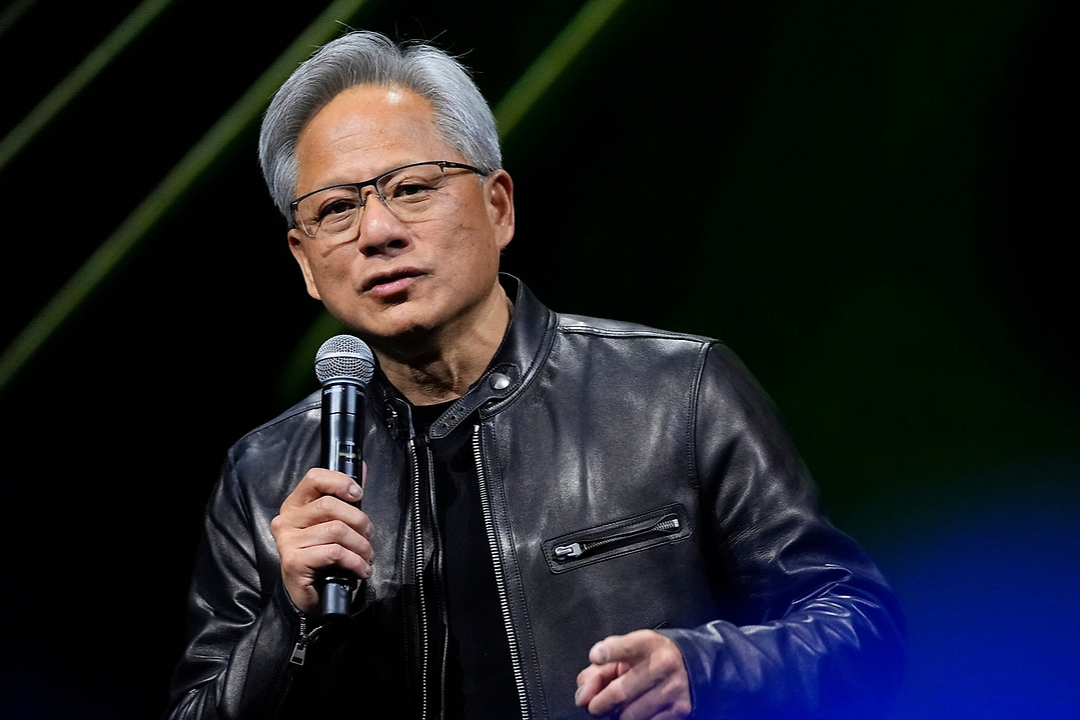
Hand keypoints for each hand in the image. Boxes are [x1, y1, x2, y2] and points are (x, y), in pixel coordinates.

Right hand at [269, 465, 375, 613]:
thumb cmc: (325, 558)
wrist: (314, 596)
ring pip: (336, 530)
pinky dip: (355, 562)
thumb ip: (347, 497)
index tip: (358, 494)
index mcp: (296, 505)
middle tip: (369, 535)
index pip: (314, 478)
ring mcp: (287, 541)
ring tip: (367, 557)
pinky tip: (361, 569)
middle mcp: (287, 520)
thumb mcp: (337, 523)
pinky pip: (334, 552)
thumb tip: (363, 469)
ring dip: (361, 546)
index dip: (340, 482)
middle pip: (329, 505)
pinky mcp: (294, 561)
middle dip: (358, 520)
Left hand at [575, 630, 691, 719]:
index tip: (596, 657)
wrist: (689, 664)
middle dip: (600, 703)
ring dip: (618, 715)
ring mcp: (673, 688)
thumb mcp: (624, 653)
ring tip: (619, 708)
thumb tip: (583, 697)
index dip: (608, 652)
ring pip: (630, 714)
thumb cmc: (647, 658)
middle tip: (595, 706)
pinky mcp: (680, 709)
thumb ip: (599, 669)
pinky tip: (636, 712)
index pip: (625, 647)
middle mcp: (663, 664)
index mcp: (647, 643)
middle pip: (621, 692)